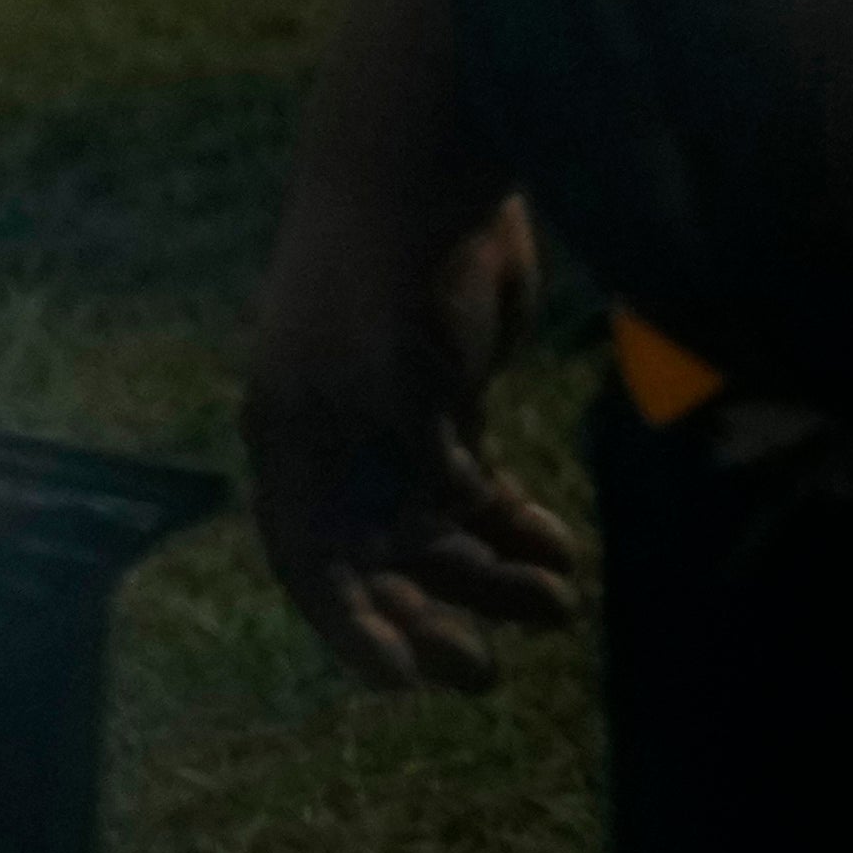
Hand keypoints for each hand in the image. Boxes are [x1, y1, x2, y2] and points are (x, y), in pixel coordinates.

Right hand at [242, 188, 582, 692]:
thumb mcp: (398, 391)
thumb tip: (446, 529)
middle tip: (489, 668)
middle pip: (374, 555)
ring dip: (487, 573)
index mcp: (294, 440)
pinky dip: (511, 521)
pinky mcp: (441, 394)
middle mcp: (332, 440)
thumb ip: (418, 474)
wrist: (420, 173)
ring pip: (433, 525)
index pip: (307, 560)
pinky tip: (556, 546)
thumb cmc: (387, 279)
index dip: (350, 625)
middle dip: (432, 610)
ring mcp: (388, 418)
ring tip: (558, 602)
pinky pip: (471, 483)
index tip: (406, 679)